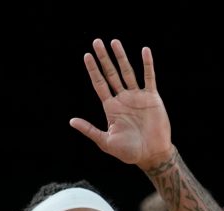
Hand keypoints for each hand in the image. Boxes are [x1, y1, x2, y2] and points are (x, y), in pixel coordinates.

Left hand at [69, 39, 173, 169]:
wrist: (151, 155)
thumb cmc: (129, 152)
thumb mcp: (105, 141)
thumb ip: (89, 130)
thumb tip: (71, 121)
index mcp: (111, 107)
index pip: (99, 84)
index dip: (93, 70)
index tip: (87, 55)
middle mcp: (123, 99)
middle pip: (111, 74)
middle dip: (104, 58)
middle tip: (96, 42)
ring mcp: (137, 96)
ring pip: (128, 72)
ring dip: (121, 57)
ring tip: (114, 42)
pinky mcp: (152, 98)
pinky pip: (149, 77)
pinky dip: (147, 64)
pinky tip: (144, 51)